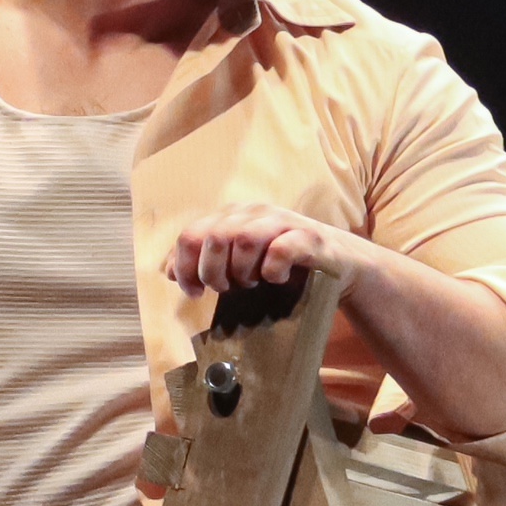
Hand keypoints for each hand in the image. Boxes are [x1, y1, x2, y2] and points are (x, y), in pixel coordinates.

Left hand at [166, 203, 368, 296]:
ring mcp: (283, 221)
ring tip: (251, 284)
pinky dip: (272, 270)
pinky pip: (281, 249)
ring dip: (242, 271)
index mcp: (233, 216)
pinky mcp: (309, 237)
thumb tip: (167, 272)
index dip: (184, 267)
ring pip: (244, 239)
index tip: (193, 292)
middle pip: (214, 238)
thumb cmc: (283, 266)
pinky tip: (276, 279)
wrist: (338, 265)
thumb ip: (204, 263)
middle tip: (224, 290)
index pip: (190, 235)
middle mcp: (255, 212)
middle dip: (212, 272)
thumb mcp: (238, 263)